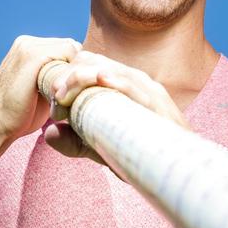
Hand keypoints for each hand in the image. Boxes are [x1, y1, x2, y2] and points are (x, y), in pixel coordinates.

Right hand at [0, 35, 82, 146]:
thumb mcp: (39, 90)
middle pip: (71, 46)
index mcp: (27, 48)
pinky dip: (74, 70)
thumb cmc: (18, 114)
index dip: (75, 68)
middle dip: (77, 67)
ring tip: (73, 92)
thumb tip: (76, 79)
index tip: (78, 87)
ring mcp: (29, 47)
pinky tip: (70, 91)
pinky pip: (69, 52)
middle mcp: (27, 42)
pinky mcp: (33, 56)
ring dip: (76, 69)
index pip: (66, 48)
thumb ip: (53, 79)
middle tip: (78, 91)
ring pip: (71, 48)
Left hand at [43, 50, 189, 164]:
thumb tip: (48, 135)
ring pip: (105, 68)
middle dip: (67, 76)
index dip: (64, 77)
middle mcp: (131, 79)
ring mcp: (144, 87)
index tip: (53, 101)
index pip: (86, 63)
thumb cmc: (140, 153)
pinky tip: (99, 82)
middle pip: (90, 61)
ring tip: (63, 94)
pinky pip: (130, 84)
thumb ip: (74, 141)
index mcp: (120, 84)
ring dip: (80, 78)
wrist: (179, 166)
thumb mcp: (99, 147)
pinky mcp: (155, 100)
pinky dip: (112, 81)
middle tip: (55, 99)